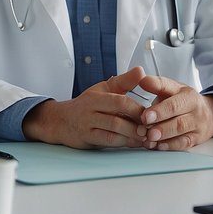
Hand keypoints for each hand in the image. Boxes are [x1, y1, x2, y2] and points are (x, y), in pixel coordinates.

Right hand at [23, 67, 146, 148]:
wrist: (61, 121)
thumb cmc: (87, 105)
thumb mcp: (103, 89)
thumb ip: (124, 81)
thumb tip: (141, 71)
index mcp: (97, 96)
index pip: (120, 100)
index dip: (136, 109)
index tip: (151, 113)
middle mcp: (91, 110)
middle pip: (117, 116)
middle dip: (136, 123)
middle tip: (152, 127)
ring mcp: (87, 125)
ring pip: (113, 130)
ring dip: (132, 135)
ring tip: (146, 137)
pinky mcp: (86, 138)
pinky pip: (107, 141)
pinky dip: (123, 143)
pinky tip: (134, 143)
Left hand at [136, 76, 212, 149]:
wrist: (209, 114)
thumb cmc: (183, 101)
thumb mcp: (173, 89)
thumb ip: (157, 85)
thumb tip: (142, 80)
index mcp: (187, 94)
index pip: (172, 98)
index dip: (158, 104)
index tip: (144, 110)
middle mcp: (194, 108)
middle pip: (177, 114)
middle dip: (160, 120)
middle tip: (145, 124)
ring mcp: (197, 124)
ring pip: (181, 129)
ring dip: (163, 134)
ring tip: (149, 137)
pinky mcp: (196, 138)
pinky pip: (184, 143)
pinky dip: (170, 145)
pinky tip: (159, 146)